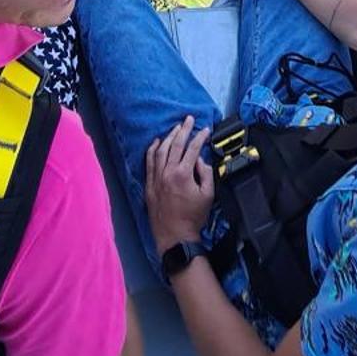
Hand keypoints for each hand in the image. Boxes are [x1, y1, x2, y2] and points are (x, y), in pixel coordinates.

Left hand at [145, 116, 214, 252]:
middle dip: (183, 130)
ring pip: (161, 151)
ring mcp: (156, 178)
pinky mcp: (149, 185)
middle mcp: (167, 173)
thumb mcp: (208, 195)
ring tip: (176, 128)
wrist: (175, 236)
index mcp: (183, 174)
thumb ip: (205, 173)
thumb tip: (200, 160)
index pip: (192, 149)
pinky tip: (157, 143)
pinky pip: (149, 162)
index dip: (200, 137)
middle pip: (175, 145)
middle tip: (188, 119)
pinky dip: (152, 150)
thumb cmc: (193, 217)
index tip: (205, 129)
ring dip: (169, 137)